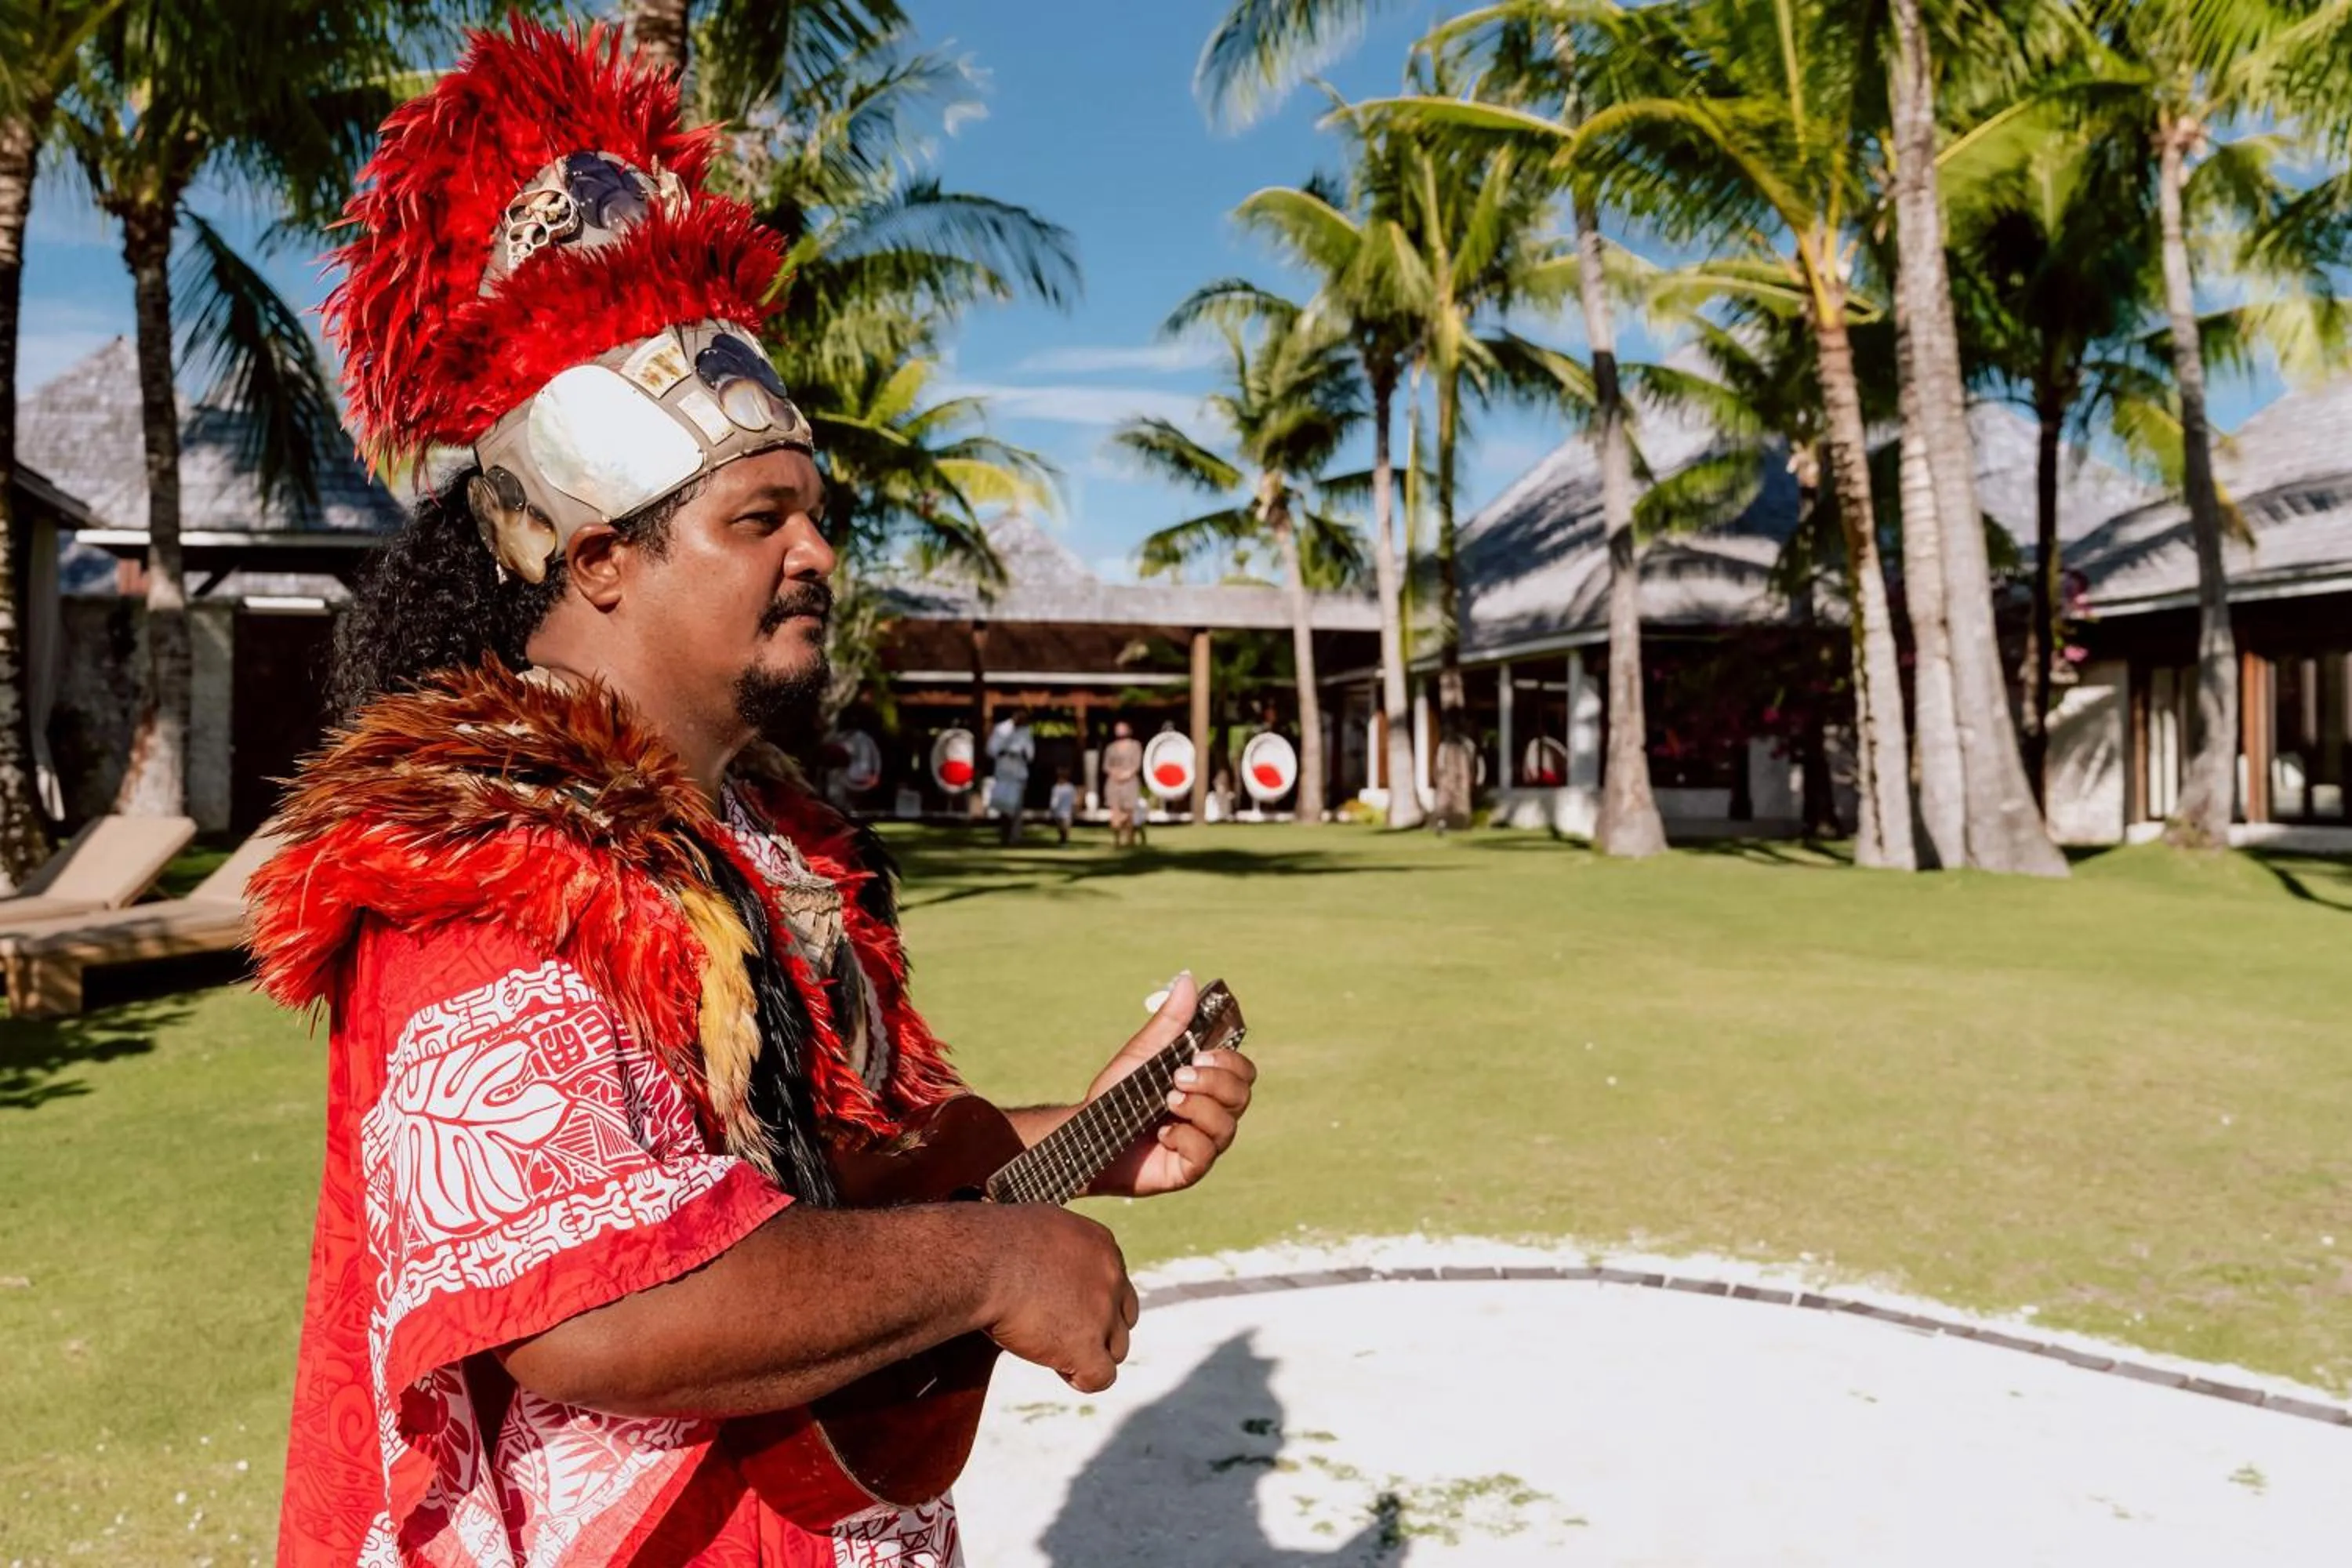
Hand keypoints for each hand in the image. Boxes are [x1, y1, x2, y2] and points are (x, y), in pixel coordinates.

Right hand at [979, 1205, 1137, 1392]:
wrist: (982, 1262)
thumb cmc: (993, 1243)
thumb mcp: (1040, 1230)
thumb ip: (1058, 1249)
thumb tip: (1044, 1261)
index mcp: (1101, 1245)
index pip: (1114, 1284)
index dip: (1090, 1302)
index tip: (1062, 1306)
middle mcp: (1111, 1277)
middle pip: (1122, 1318)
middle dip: (1097, 1329)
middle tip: (1059, 1331)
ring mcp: (1102, 1313)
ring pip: (1116, 1349)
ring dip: (1089, 1353)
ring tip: (1052, 1350)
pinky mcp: (1086, 1347)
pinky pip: (1101, 1377)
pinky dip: (1083, 1378)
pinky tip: (1061, 1370)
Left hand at [1085, 971, 1256, 1199]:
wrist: (1087, 1133)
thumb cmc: (1117, 1093)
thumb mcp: (1143, 1053)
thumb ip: (1170, 1021)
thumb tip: (1188, 978)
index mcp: (1207, 1084)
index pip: (1243, 1072)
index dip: (1231, 1063)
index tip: (1199, 1055)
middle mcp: (1212, 1113)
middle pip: (1242, 1095)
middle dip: (1214, 1083)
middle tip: (1177, 1077)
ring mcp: (1203, 1142)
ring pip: (1228, 1126)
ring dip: (1197, 1108)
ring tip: (1166, 1101)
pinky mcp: (1189, 1168)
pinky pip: (1206, 1153)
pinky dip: (1184, 1138)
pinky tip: (1161, 1132)